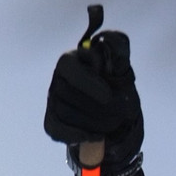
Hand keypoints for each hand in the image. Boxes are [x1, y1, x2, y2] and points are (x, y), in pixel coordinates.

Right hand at [44, 30, 142, 171]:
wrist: (115, 110)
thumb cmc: (116, 83)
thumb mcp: (121, 66)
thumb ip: (118, 50)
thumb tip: (111, 39)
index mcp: (71, 60)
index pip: (70, 69)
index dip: (89, 83)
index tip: (109, 95)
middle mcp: (58, 78)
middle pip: (71, 95)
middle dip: (101, 107)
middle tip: (123, 110)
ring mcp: (53, 100)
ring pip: (68, 113)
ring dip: (96, 121)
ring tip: (115, 121)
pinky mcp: (53, 119)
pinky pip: (57, 130)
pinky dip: (76, 135)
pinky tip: (96, 136)